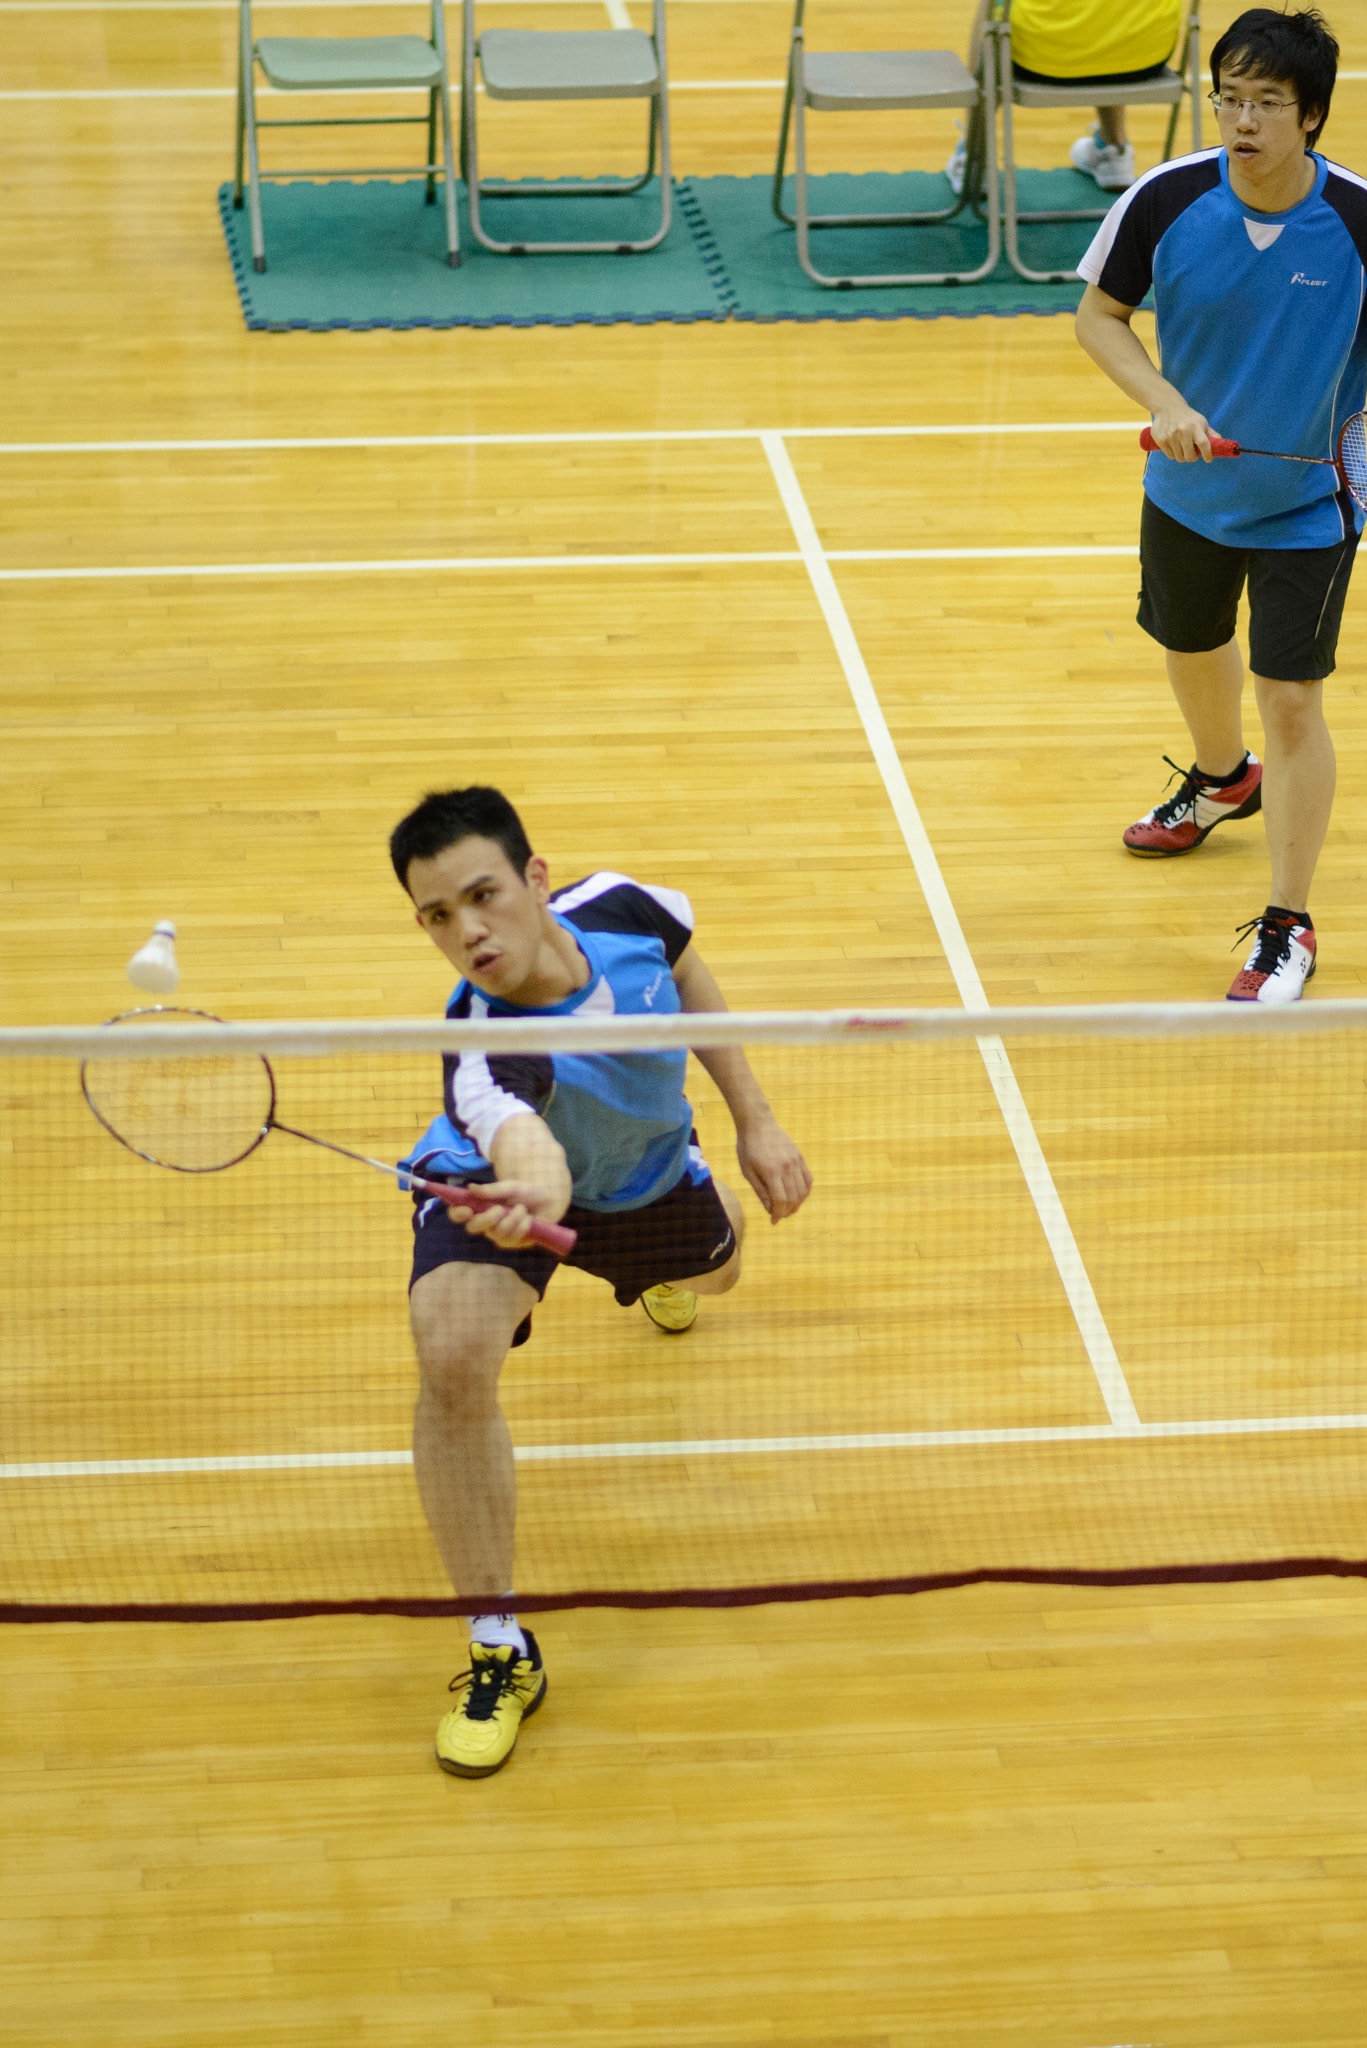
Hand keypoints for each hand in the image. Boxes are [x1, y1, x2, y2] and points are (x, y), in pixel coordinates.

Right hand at [443, 1179, 564, 1250]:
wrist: (549, 1200)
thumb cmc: (526, 1192)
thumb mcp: (510, 1187)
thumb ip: (492, 1190)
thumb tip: (470, 1189)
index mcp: (480, 1207)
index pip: (459, 1214)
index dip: (457, 1214)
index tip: (466, 1210)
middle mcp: (485, 1223)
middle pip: (473, 1228)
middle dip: (485, 1220)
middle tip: (499, 1209)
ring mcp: (498, 1235)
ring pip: (496, 1234)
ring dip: (511, 1219)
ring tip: (522, 1209)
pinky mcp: (513, 1243)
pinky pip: (512, 1238)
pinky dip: (522, 1226)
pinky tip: (529, 1219)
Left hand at [735, 1114, 812, 1222]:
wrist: (758, 1123)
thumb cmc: (748, 1147)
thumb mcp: (747, 1171)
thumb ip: (760, 1191)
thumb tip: (770, 1209)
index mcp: (771, 1171)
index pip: (780, 1200)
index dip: (778, 1214)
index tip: (773, 1221)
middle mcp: (787, 1167)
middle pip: (794, 1198)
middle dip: (787, 1211)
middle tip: (779, 1216)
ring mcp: (796, 1161)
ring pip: (803, 1190)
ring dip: (797, 1204)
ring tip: (788, 1208)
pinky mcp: (800, 1157)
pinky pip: (808, 1179)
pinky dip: (805, 1191)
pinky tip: (798, 1196)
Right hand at [1147, 400, 1216, 462]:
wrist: (1168, 407)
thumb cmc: (1188, 418)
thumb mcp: (1201, 422)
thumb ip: (1211, 434)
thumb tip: (1221, 445)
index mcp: (1195, 427)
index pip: (1204, 444)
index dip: (1207, 454)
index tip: (1208, 459)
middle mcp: (1183, 432)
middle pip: (1190, 457)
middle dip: (1193, 457)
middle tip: (1192, 453)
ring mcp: (1171, 437)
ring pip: (1180, 458)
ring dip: (1182, 456)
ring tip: (1182, 447)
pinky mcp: (1161, 440)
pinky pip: (1170, 456)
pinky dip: (1174, 454)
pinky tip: (1174, 445)